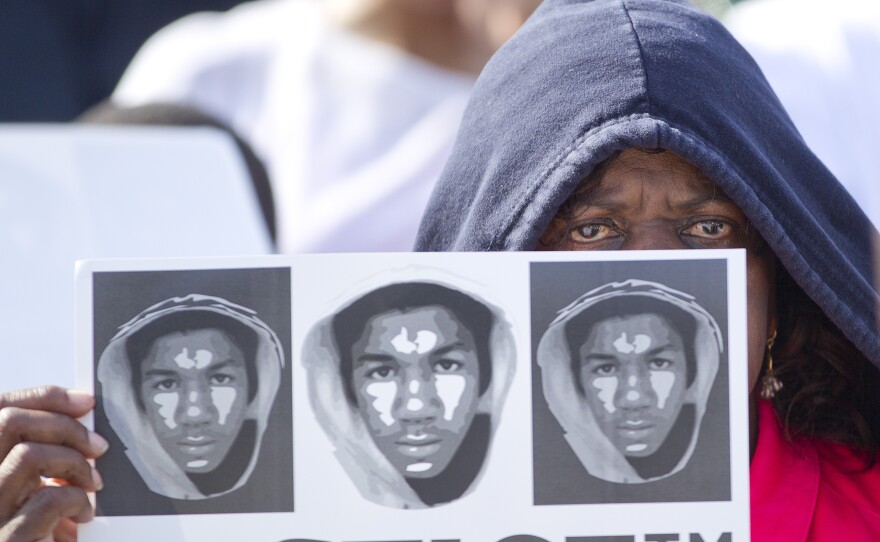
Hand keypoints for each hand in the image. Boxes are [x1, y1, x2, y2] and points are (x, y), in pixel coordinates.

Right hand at [0, 386, 107, 541]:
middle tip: (97, 446)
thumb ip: (43, 450)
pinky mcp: (6, 540)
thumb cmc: (36, 529)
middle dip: (65, 426)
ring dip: (74, 463)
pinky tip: (81, 513)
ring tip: (92, 484)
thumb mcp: (32, 484)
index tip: (84, 402)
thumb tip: (80, 408)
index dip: (43, 396)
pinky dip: (76, 499)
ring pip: (28, 455)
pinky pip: (48, 499)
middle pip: (9, 422)